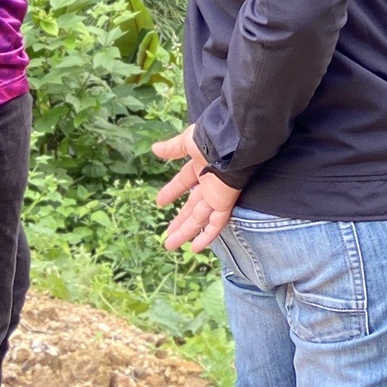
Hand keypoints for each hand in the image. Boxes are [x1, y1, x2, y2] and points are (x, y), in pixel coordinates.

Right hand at [154, 124, 242, 253]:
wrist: (232, 142)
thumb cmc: (211, 138)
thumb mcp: (188, 142)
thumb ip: (173, 148)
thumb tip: (154, 149)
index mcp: (200, 165)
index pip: (184, 181)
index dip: (172, 191)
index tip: (159, 202)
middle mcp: (208, 182)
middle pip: (191, 207)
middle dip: (179, 220)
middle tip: (167, 234)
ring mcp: (216, 194)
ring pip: (199, 219)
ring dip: (185, 232)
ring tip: (170, 245)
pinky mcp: (224, 203)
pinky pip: (216, 223)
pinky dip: (207, 235)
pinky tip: (195, 248)